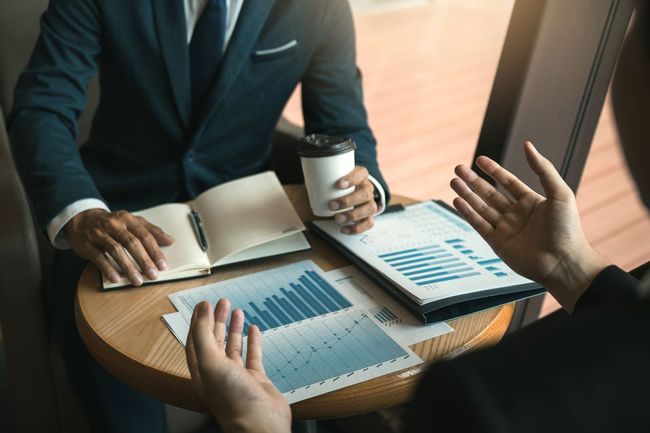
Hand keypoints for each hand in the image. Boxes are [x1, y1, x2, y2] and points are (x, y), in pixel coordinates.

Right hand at [67, 209, 173, 284]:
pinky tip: (117, 279)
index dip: (154, 251)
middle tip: (153, 275)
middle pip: (132, 243)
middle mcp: (114, 224)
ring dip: (128, 267)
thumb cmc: (113, 223)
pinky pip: (99, 257)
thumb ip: (151, 230)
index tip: (163, 265)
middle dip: (144, 260)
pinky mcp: (87, 244)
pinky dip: (108, 268)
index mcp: (127, 219)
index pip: (144, 235)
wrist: (82, 219)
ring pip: (116, 250)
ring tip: (137, 280)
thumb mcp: (131, 222)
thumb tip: (170, 240)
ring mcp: (99, 234)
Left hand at [186, 299, 290, 432]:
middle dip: (217, 320)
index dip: (199, 321)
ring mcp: (237, 376)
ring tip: (237, 310)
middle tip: (222, 302)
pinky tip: (253, 330)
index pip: (196, 340)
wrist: (260, 422)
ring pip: (233, 346)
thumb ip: (204, 336)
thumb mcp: (210, 362)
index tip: (204, 304)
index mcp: (202, 371)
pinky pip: (252, 356)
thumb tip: (202, 312)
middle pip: (214, 340)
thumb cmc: (232, 400)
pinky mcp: (255, 379)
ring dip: (233, 328)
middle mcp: (217, 373)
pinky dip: (252, 341)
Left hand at [328, 166, 377, 233]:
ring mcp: (370, 202)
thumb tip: (306, 173)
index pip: (361, 173)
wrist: (352, 192)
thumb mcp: (333, 177)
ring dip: (353, 215)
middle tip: (332, 205)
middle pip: (365, 193)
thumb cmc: (340, 185)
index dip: (352, 179)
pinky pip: (368, 223)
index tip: (339, 184)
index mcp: (360, 176)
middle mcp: (367, 188)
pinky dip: (357, 228)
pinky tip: (344, 229)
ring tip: (337, 219)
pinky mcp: (369, 216)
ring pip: (369, 208)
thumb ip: (323, 175)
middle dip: (348, 201)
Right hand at [450, 142, 606, 311]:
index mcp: (531, 202)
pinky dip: (468, 213)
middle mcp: (516, 215)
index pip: (508, 182)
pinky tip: (458, 201)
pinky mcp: (498, 243)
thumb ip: (543, 169)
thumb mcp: (560, 193)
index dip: (494, 170)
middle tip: (458, 168)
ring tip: (454, 181)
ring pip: (481, 208)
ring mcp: (506, 229)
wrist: (564, 262)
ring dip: (467, 194)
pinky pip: (480, 225)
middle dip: (473, 181)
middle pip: (490, 194)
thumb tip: (528, 145)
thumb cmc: (568, 229)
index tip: (480, 159)